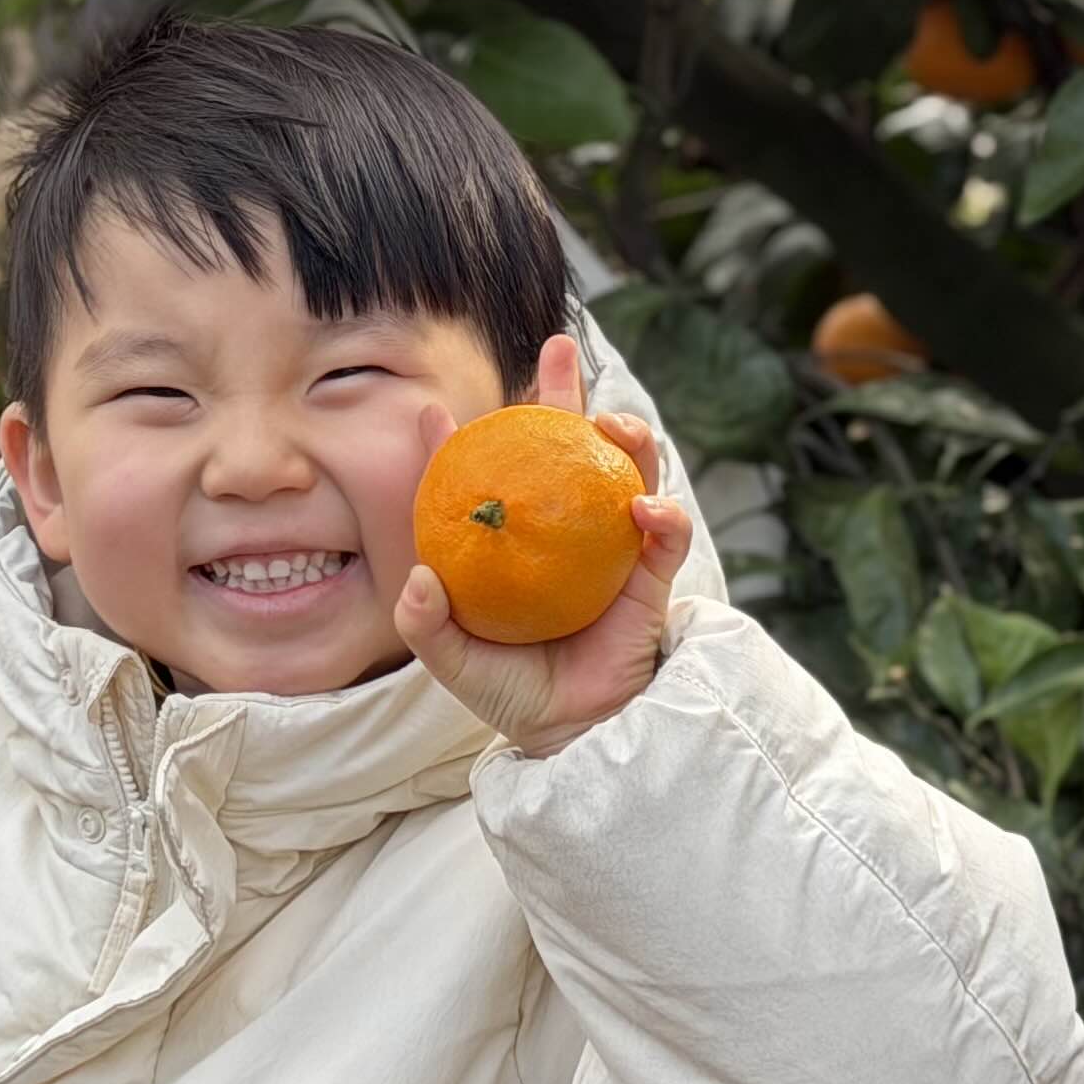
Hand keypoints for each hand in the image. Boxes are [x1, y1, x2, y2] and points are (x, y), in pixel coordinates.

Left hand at [395, 332, 693, 755]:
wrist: (571, 735)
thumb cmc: (510, 691)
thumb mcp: (452, 660)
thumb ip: (425, 624)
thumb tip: (418, 578)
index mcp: (514, 538)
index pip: (488, 472)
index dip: (460, 438)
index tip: (431, 412)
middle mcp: (565, 529)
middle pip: (567, 444)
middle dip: (564, 390)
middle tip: (558, 348)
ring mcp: (611, 547)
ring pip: (628, 472)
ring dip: (627, 437)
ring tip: (609, 421)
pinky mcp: (650, 579)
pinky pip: (664, 537)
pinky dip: (661, 517)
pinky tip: (643, 507)